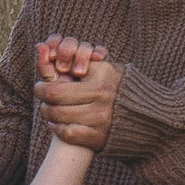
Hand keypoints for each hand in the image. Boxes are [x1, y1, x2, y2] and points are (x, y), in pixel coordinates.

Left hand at [34, 34, 120, 150]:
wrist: (144, 114)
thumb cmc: (115, 86)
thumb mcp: (102, 67)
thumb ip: (74, 58)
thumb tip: (40, 47)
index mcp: (100, 76)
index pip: (59, 81)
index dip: (43, 85)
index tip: (40, 85)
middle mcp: (101, 96)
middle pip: (55, 97)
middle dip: (41, 96)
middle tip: (40, 95)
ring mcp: (100, 118)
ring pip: (59, 116)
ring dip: (47, 113)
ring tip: (48, 109)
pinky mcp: (99, 137)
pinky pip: (68, 133)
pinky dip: (58, 129)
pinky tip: (57, 124)